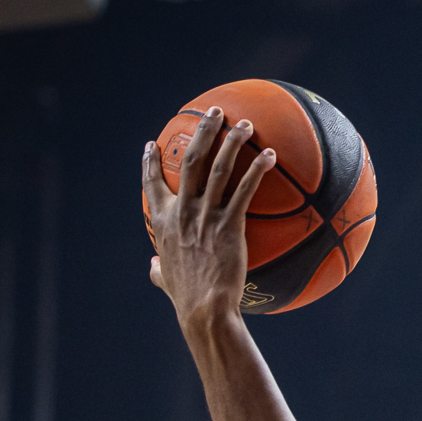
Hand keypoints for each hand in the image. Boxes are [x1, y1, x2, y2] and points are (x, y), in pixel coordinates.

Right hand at [141, 107, 275, 327]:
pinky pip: (245, 190)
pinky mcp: (230, 225)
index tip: (152, 144)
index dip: (150, 162)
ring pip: (218, 168)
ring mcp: (205, 216)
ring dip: (232, 141)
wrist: (205, 308)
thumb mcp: (165, 281)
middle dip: (202, 132)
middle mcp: (182, 212)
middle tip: (213, 112)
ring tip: (245, 124)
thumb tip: (154, 268)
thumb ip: (158, 270)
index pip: (151, 183)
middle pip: (190, 160)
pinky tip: (271, 156)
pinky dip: (258, 170)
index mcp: (162, 221)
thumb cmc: (187, 299)